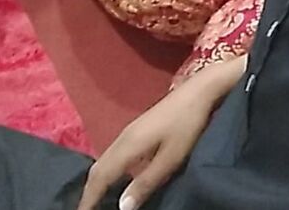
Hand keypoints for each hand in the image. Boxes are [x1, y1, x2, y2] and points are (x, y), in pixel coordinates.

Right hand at [77, 56, 245, 209]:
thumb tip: (121, 207)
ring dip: (98, 180)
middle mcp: (123, 136)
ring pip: (105, 158)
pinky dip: (108, 169)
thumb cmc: (187, 125)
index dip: (89, 198)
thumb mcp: (170, 158)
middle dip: (89, 191)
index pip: (100, 176)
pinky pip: (114, 152)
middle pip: (98, 167)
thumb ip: (146, 182)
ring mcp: (130, 129)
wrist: (200, 90)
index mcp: (128, 145)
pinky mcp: (138, 127)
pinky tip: (116, 178)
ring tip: (97, 200)